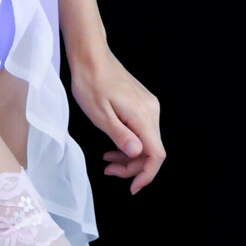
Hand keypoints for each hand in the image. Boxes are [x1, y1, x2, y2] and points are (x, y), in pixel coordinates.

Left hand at [67, 45, 165, 194]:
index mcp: (142, 116)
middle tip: (109, 172)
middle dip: (132, 167)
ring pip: (146, 141)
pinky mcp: (142, 103)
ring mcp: (148, 106)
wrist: (91, 56)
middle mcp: (151, 111)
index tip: (133, 188)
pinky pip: (141, 130)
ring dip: (129, 156)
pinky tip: (113, 146)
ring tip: (107, 162)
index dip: (147, 175)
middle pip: (152, 150)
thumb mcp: (99, 114)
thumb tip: (137, 153)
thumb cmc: (90, 83)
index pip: (156, 154)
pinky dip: (129, 143)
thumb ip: (120, 135)